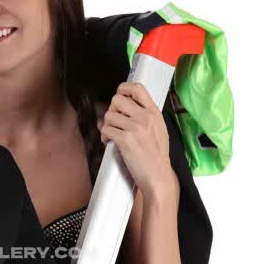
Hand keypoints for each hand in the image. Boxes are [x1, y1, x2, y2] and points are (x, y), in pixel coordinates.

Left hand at [98, 82, 173, 197]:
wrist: (158, 175)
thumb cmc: (157, 156)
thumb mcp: (158, 129)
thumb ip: (146, 116)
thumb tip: (127, 107)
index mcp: (154, 112)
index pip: (138, 88)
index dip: (123, 88)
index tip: (119, 95)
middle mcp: (145, 117)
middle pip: (117, 99)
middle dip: (111, 110)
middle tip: (114, 121)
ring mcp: (135, 128)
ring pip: (108, 115)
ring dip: (106, 125)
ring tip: (112, 134)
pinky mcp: (126, 140)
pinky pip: (105, 129)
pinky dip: (104, 136)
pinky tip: (110, 142)